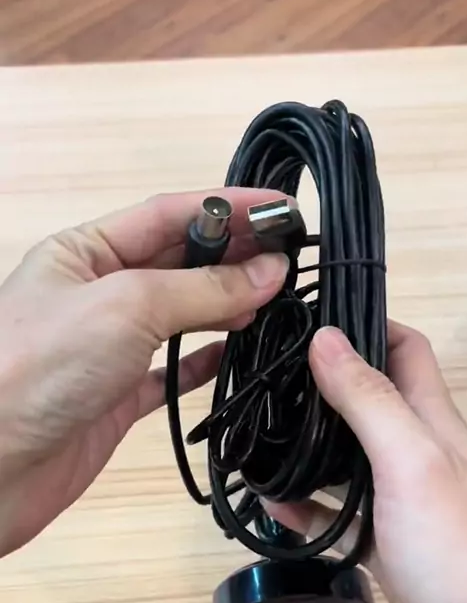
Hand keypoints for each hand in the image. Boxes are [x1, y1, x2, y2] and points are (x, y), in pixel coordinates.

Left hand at [0, 189, 287, 557]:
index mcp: (84, 250)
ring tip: (275, 300)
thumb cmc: (40, 366)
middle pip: (178, 261)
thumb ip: (202, 287)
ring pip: (180, 313)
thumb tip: (270, 269)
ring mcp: (108, 346)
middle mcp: (97, 292)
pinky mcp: (117, 396)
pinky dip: (205, 360)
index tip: (283, 210)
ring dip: (227, 304)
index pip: (169, 214)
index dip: (228, 207)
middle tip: (291, 258)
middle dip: (233, 254)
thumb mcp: (126, 306)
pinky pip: (171, 370)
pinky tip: (235, 352)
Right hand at [266, 322, 466, 602]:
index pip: (404, 349)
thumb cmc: (457, 554)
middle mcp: (419, 455)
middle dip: (321, 384)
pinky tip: (270, 502)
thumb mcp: (412, 462)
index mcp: (432, 423)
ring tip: (256, 438)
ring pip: (348, 458)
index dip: (365, 324)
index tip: (310, 320)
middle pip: (368, 401)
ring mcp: (401, 503)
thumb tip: (325, 336)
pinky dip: (304, 504)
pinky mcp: (386, 547)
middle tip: (267, 381)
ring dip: (307, 445)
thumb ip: (370, 401)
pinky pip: (338, 514)